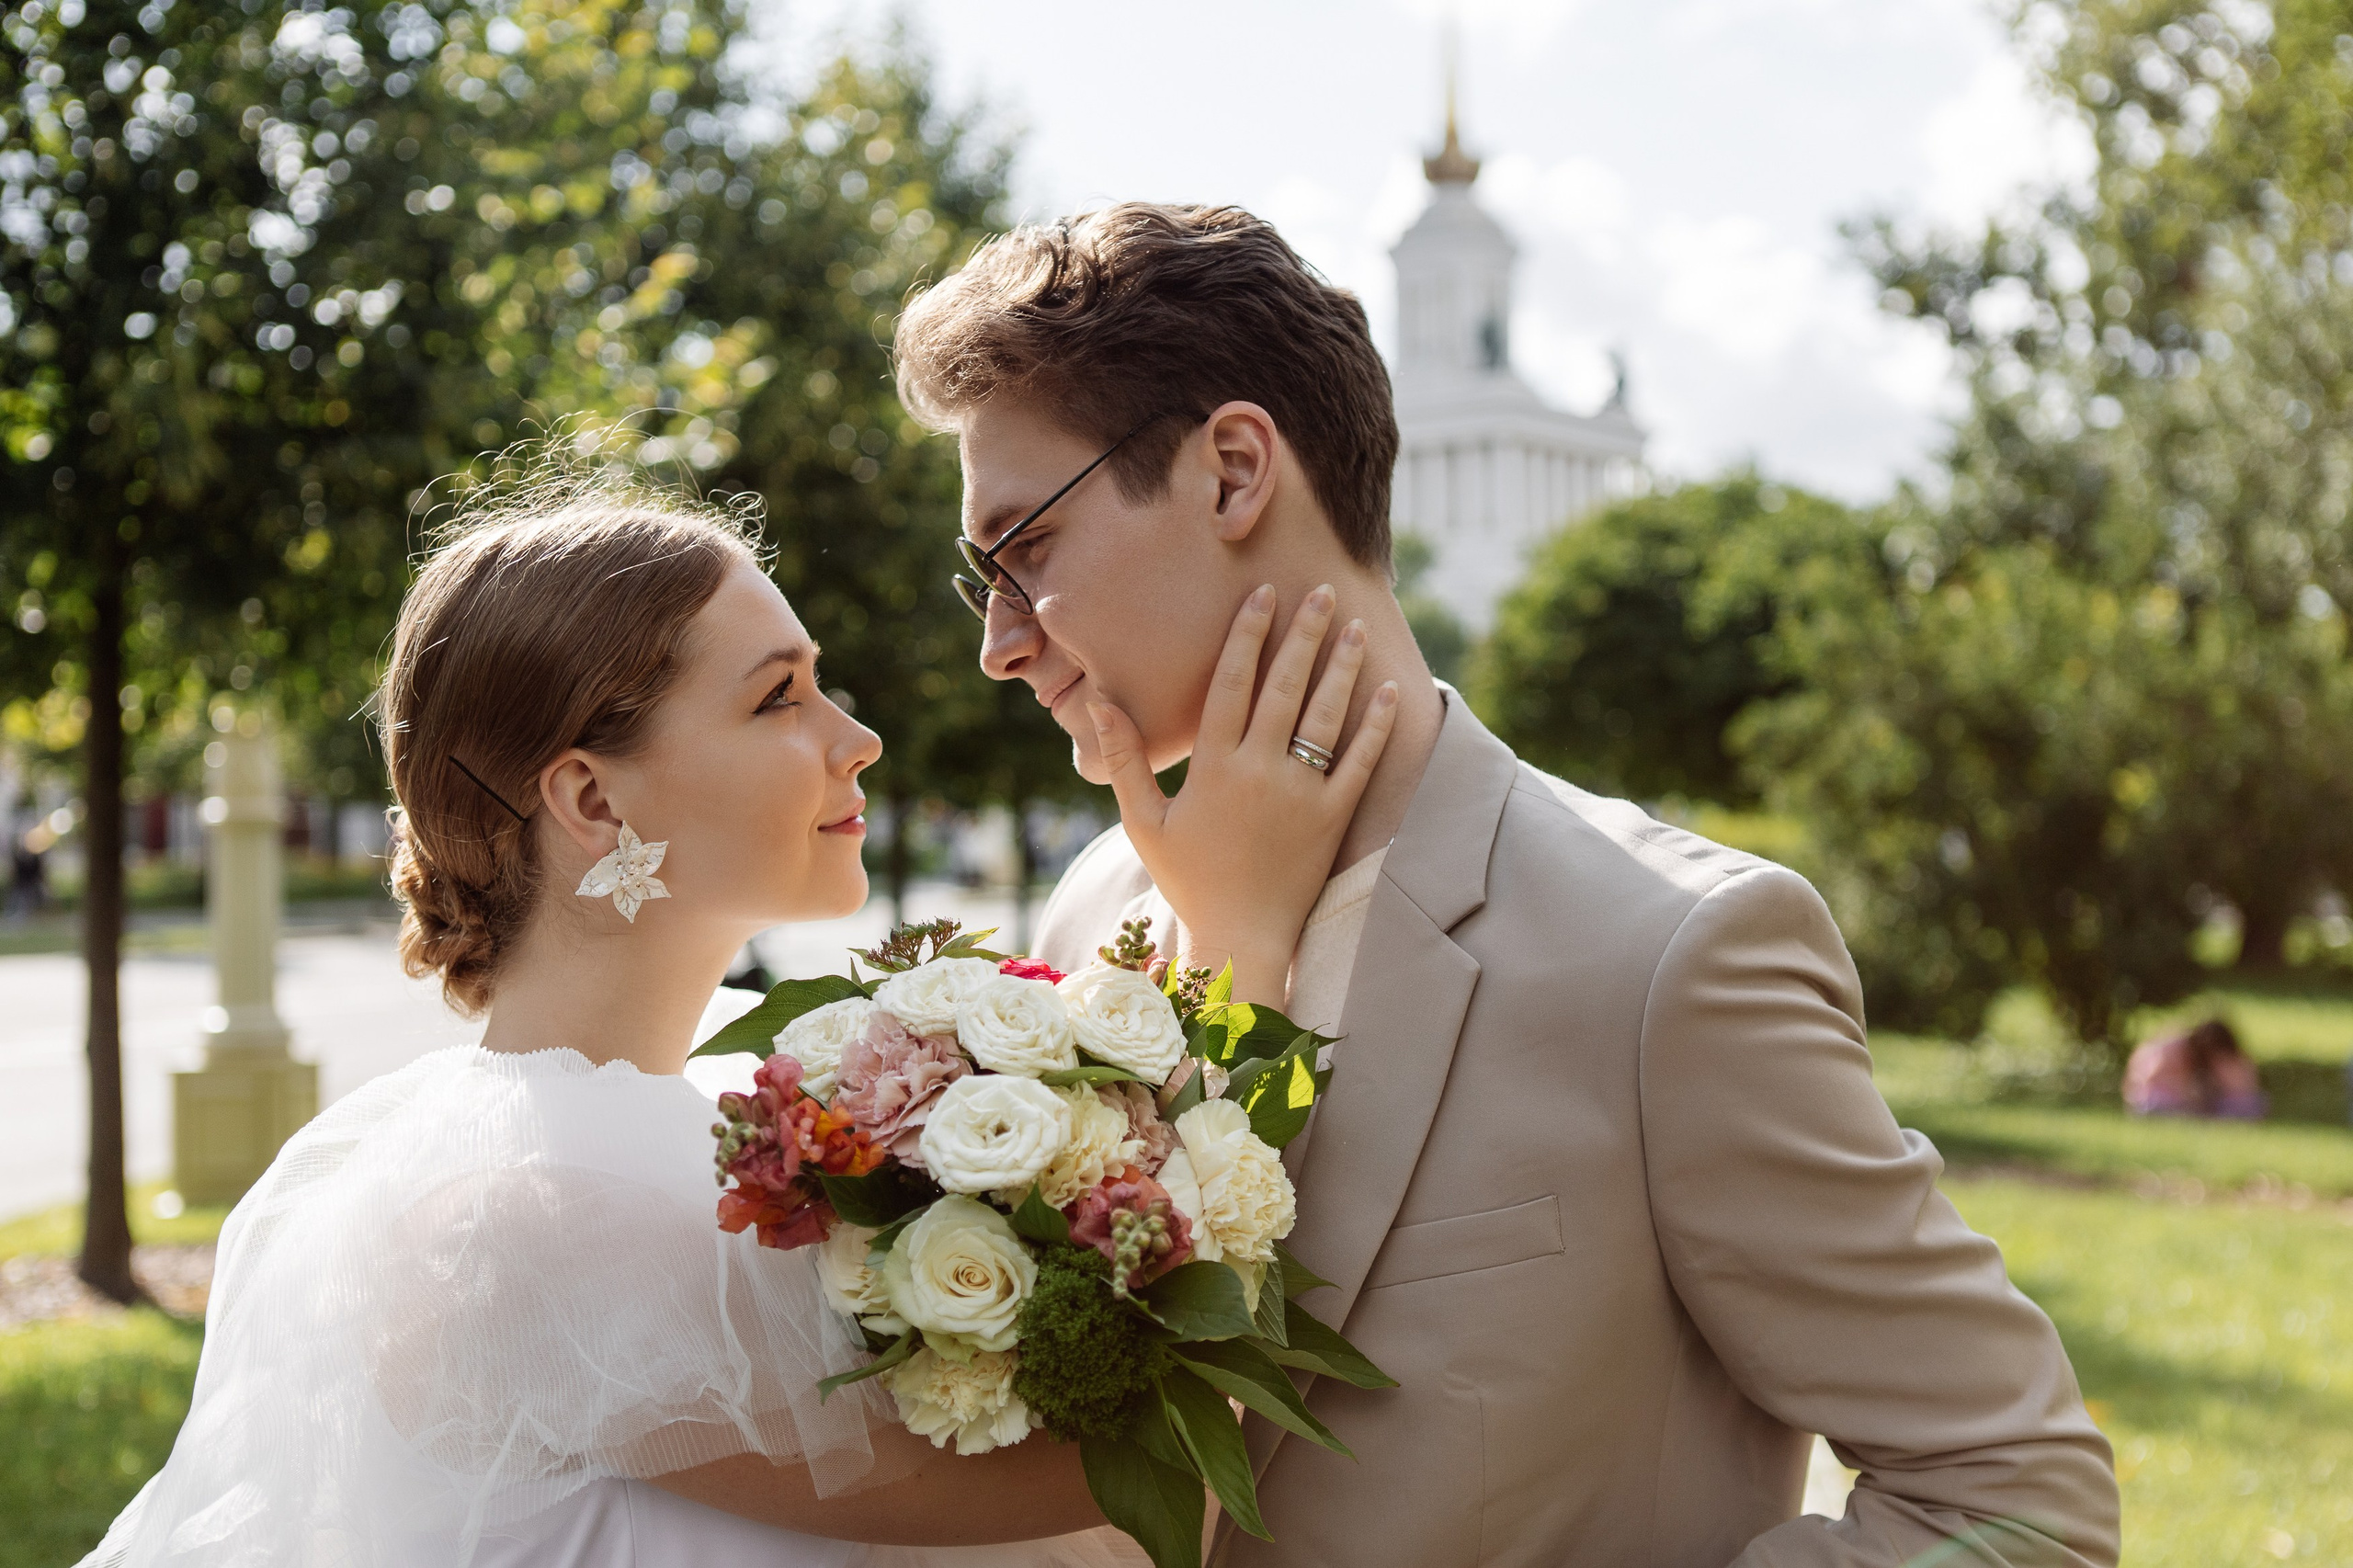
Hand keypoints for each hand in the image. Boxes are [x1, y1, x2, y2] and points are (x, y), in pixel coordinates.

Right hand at [1087, 583, 1398, 1006]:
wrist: (1239, 938)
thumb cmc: (1188, 879)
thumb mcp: (1143, 821)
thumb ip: (1124, 759)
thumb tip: (1098, 701)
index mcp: (1213, 767)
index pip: (1231, 684)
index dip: (1247, 635)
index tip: (1262, 595)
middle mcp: (1259, 773)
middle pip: (1284, 687)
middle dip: (1303, 634)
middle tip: (1322, 591)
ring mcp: (1300, 795)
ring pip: (1325, 717)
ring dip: (1342, 668)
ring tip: (1353, 626)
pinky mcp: (1333, 819)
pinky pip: (1360, 763)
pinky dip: (1375, 726)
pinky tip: (1386, 689)